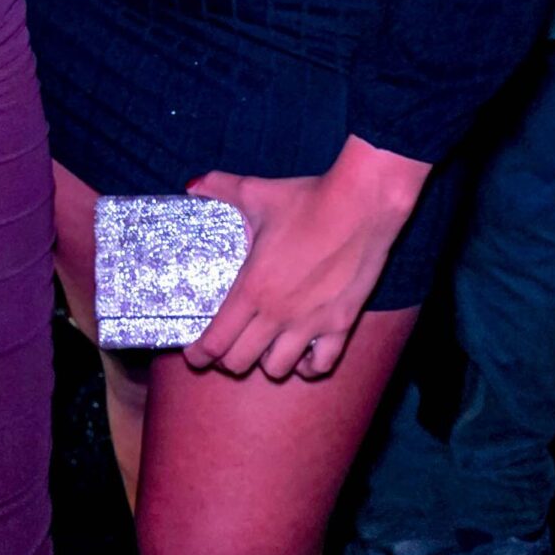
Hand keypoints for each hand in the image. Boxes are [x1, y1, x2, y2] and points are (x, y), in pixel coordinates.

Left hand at [183, 139, 428, 382]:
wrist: (362, 205)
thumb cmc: (307, 200)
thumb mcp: (256, 192)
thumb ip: (219, 188)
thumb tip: (192, 185)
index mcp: (252, 288)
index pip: (216, 341)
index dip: (200, 354)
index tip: (195, 354)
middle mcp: (278, 313)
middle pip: (239, 362)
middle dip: (226, 360)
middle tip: (225, 348)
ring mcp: (311, 323)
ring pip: (277, 369)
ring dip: (265, 362)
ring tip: (263, 348)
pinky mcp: (341, 323)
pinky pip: (321, 365)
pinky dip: (308, 366)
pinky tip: (303, 354)